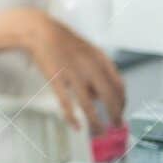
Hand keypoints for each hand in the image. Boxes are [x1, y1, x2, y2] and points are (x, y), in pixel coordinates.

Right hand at [17, 10, 124, 133]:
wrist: (40, 31)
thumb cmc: (63, 40)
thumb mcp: (87, 51)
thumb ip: (96, 71)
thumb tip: (97, 96)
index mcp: (101, 59)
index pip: (119, 85)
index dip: (123, 101)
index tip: (121, 111)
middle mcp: (90, 67)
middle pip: (109, 97)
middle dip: (115, 115)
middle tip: (116, 125)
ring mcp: (73, 74)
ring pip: (89, 105)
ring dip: (97, 122)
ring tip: (99, 132)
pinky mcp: (57, 79)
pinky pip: (67, 103)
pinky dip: (72, 117)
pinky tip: (76, 126)